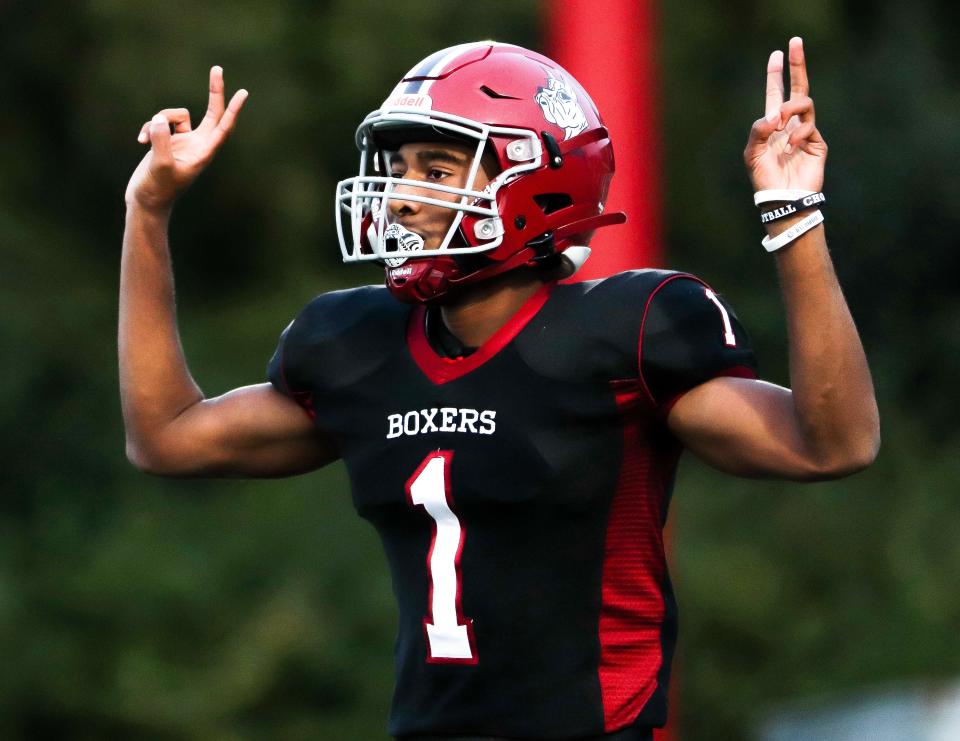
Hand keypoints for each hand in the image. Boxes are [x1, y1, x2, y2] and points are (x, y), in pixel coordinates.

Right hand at [125, 66, 247, 210]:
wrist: (145, 200)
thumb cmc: (157, 188)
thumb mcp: (159, 165)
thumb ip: (161, 141)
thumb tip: (160, 120)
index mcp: (204, 153)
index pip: (223, 127)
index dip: (233, 110)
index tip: (243, 93)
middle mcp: (198, 145)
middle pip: (211, 112)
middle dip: (214, 91)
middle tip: (217, 68)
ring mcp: (184, 141)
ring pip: (175, 115)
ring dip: (158, 120)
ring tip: (147, 140)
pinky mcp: (168, 140)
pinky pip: (160, 122)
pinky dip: (149, 128)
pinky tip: (141, 142)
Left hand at [744, 37, 826, 192]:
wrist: (783, 198)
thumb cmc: (764, 178)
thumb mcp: (752, 153)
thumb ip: (758, 129)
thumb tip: (775, 113)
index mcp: (772, 124)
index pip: (776, 93)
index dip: (776, 74)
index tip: (777, 54)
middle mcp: (790, 124)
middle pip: (798, 87)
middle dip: (796, 65)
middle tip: (795, 41)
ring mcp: (805, 131)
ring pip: (804, 102)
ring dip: (790, 108)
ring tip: (780, 123)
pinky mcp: (817, 141)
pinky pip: (809, 125)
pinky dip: (797, 134)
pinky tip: (791, 148)